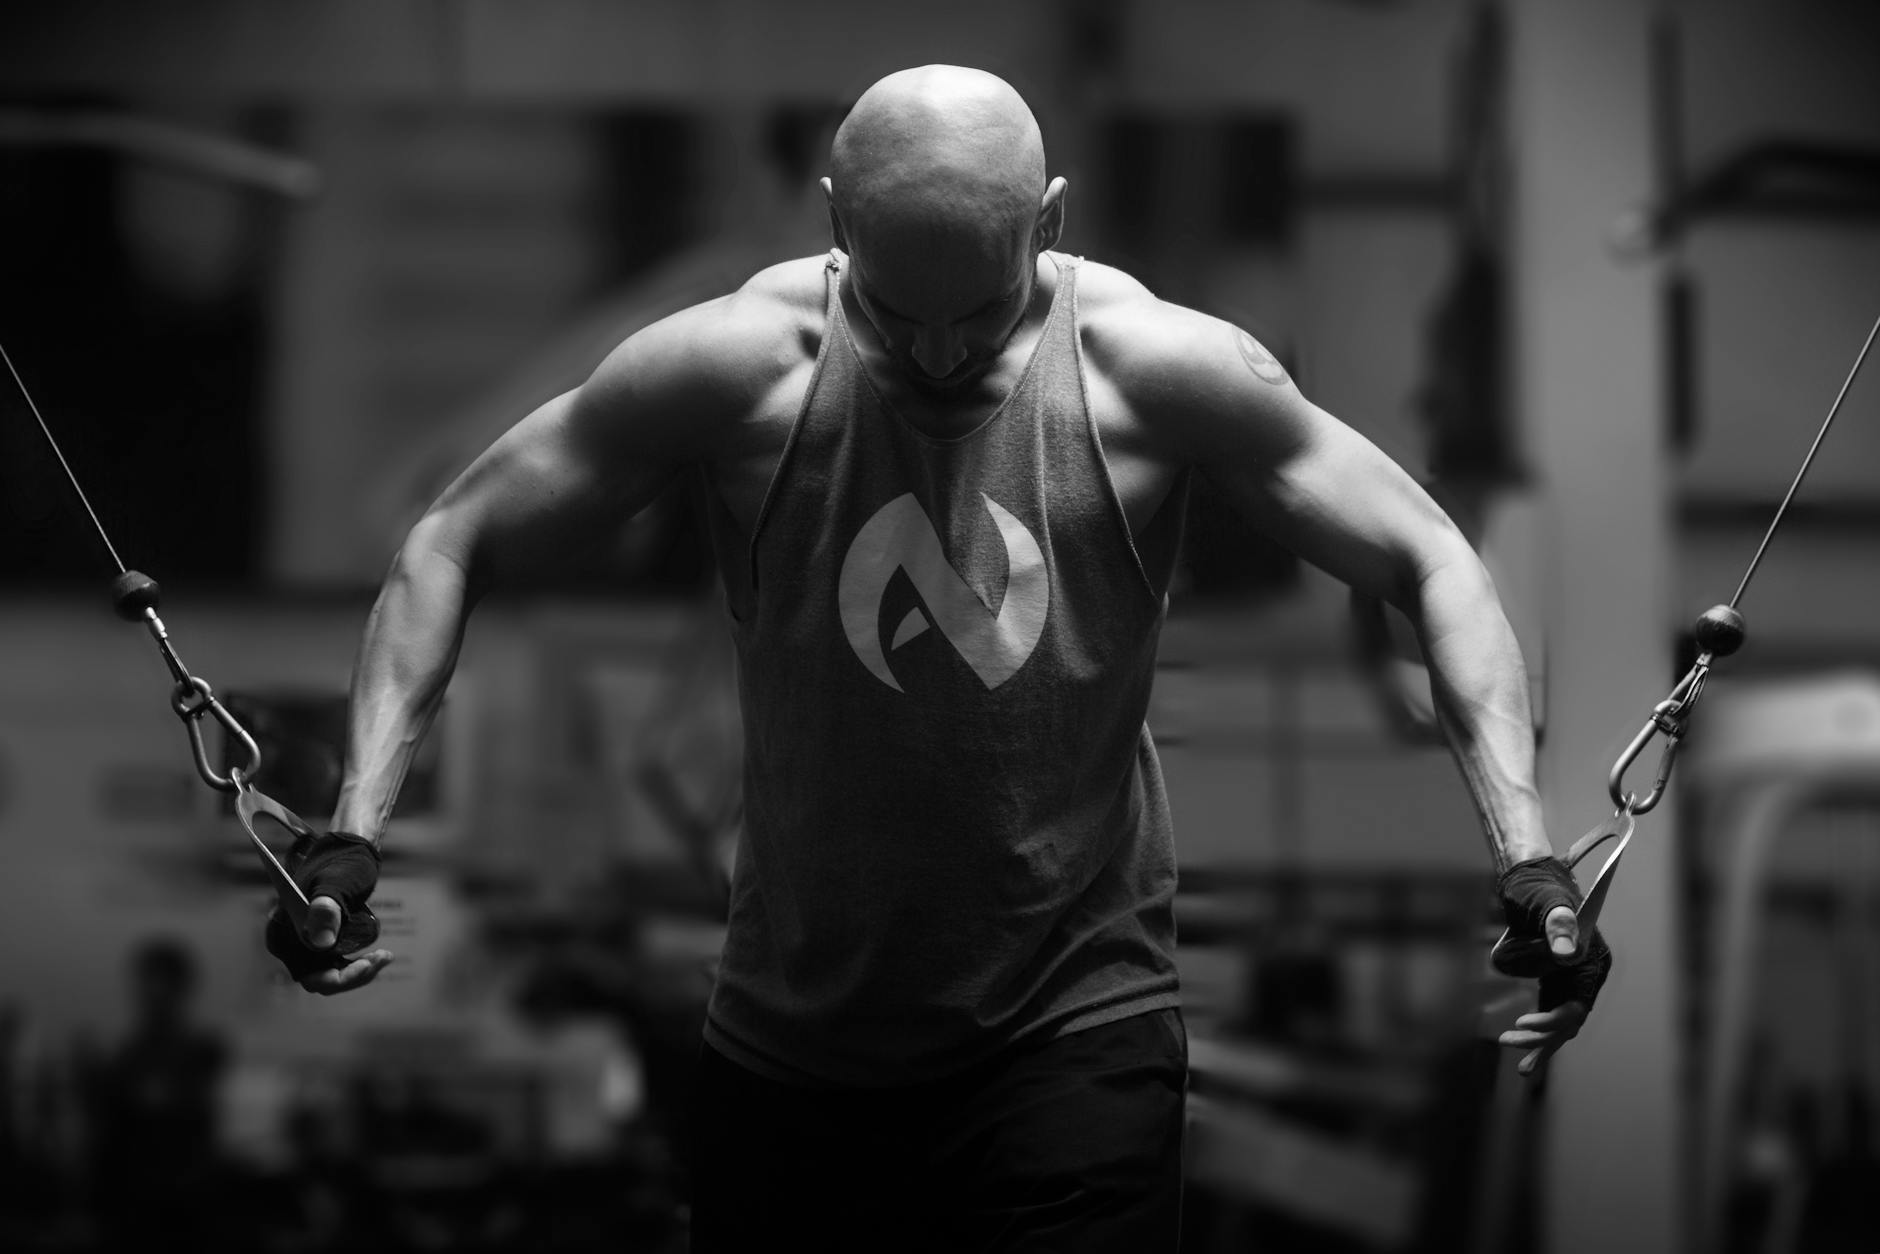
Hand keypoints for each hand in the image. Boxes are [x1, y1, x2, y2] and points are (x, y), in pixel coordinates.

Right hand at [264, 831, 390, 993]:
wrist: (348, 852)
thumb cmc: (341, 863)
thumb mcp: (336, 884)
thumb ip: (327, 909)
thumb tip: (321, 941)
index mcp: (282, 935)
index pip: (309, 975)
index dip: (340, 978)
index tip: (367, 964)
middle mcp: (290, 945)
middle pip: (322, 980)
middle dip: (354, 976)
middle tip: (382, 958)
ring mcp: (306, 944)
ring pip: (332, 975)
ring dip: (359, 971)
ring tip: (385, 956)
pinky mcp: (322, 941)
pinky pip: (338, 966)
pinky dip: (357, 965)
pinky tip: (379, 955)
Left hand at [1494, 858, 1613, 1074]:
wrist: (1527, 877)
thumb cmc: (1538, 888)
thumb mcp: (1546, 903)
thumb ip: (1558, 925)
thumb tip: (1565, 952)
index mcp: (1592, 962)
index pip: (1577, 1005)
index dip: (1553, 1021)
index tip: (1523, 1024)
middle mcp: (1586, 974)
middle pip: (1568, 1018)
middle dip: (1542, 1036)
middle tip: (1509, 1039)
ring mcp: (1570, 978)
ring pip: (1560, 1021)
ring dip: (1542, 1043)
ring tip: (1523, 1068)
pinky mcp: (1553, 979)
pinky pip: (1550, 1011)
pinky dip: (1539, 1031)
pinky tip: (1523, 1049)